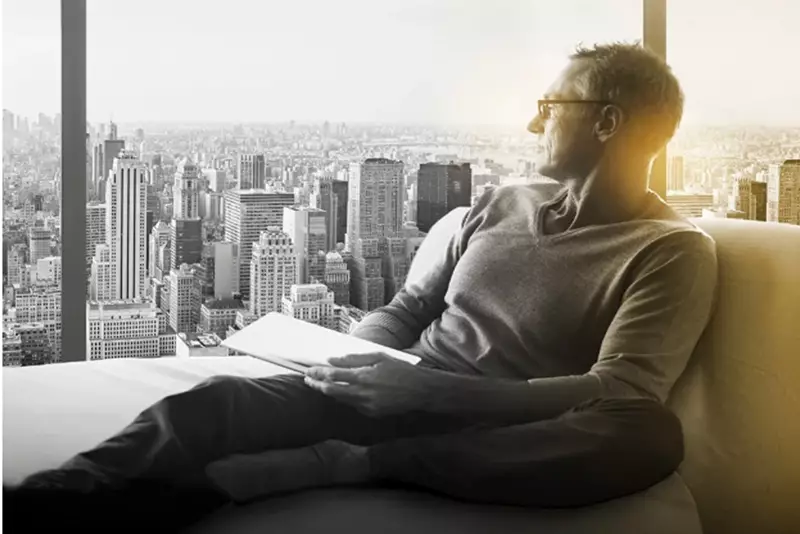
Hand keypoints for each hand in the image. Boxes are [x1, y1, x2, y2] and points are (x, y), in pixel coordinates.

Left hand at [304, 352, 434, 416]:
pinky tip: (343, 391)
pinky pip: (353, 405)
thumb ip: (354, 359)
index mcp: (364, 376)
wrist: (420, 391)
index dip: (317, 373)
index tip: (308, 371)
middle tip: (307, 380)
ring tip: (320, 385)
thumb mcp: (379, 357)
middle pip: (331, 391)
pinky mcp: (371, 413)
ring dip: (329, 392)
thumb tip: (333, 360)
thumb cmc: (401, 370)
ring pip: (340, 399)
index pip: (333, 375)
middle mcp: (363, 393)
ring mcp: (366, 406)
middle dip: (317, 385)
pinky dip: (346, 397)